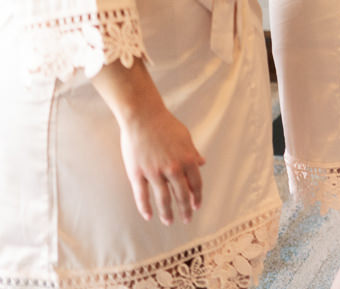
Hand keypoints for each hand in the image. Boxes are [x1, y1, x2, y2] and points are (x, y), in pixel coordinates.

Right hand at [115, 105, 205, 224]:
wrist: (143, 117)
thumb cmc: (165, 125)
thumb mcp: (185, 137)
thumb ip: (193, 153)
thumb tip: (202, 163)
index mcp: (187, 159)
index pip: (195, 184)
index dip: (196, 197)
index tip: (197, 206)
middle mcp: (173, 169)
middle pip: (181, 195)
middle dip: (185, 209)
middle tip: (186, 219)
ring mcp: (155, 172)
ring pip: (163, 199)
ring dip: (167, 213)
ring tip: (169, 222)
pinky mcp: (137, 173)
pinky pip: (142, 195)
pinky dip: (145, 208)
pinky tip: (149, 216)